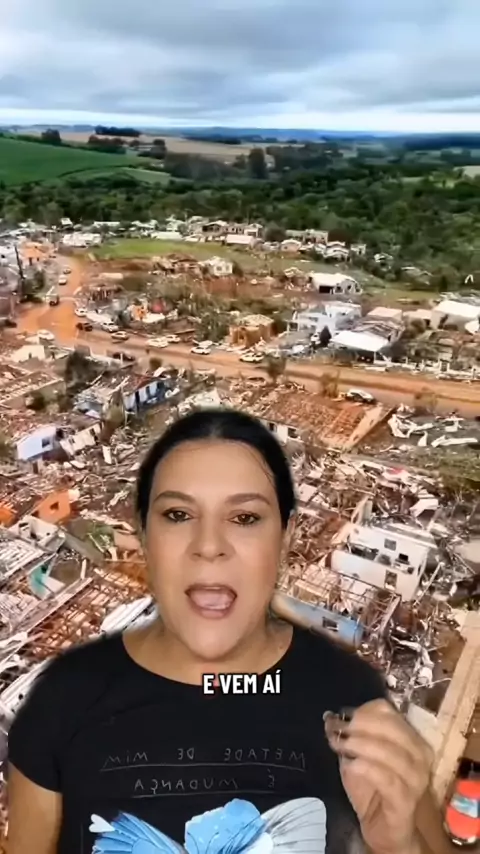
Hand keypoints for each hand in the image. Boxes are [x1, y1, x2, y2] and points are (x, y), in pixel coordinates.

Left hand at [324, 698, 432, 853]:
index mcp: (410, 738)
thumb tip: (330, 717)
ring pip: (390, 752)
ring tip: (340, 745)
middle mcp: (419, 756)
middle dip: (360, 724)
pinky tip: (351, 765)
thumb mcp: (359, 758)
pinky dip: (367, 768)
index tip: (340, 717)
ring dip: (361, 744)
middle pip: (390, 727)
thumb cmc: (374, 790)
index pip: (387, 711)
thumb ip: (350, 737)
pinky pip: (387, 779)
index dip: (361, 711)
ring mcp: (416, 779)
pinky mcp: (406, 801)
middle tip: (337, 729)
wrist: (386, 832)